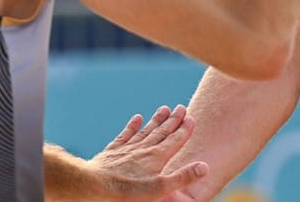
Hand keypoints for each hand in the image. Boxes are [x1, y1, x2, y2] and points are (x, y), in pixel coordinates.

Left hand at [49, 105, 208, 201]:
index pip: (175, 140)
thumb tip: (204, 167)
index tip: (191, 118)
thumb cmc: (129, 191)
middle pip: (162, 131)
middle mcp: (144, 148)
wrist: (95, 186)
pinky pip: (126, 134)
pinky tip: (137, 118)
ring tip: (164, 108)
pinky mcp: (114, 151)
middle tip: (181, 107)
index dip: (184, 129)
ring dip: (156, 120)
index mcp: (157, 157)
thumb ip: (182, 177)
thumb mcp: (159, 189)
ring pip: (146, 130)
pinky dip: (132, 126)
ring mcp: (128, 148)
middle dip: (173, 120)